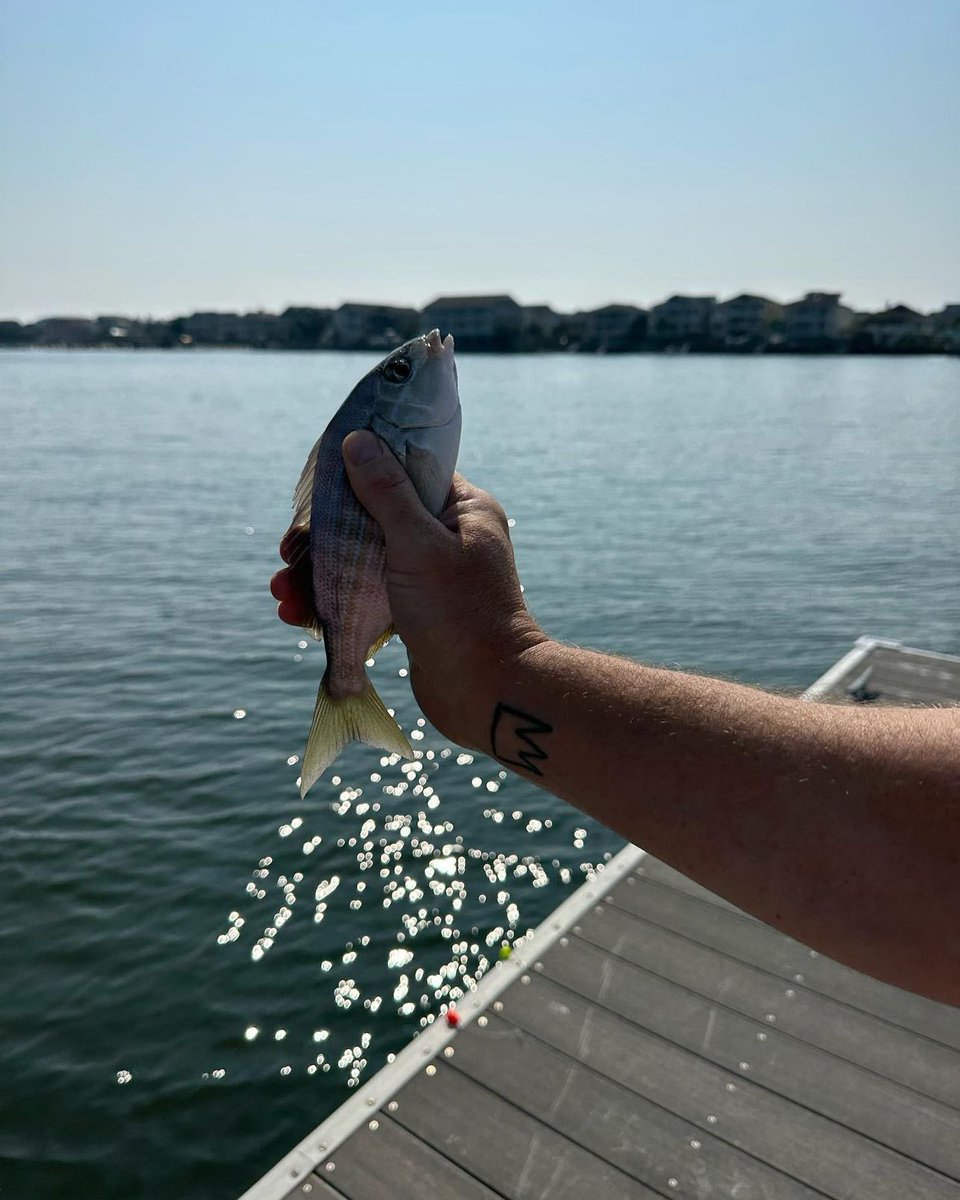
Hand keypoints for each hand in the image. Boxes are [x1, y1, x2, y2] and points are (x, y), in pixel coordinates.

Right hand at [270, 431, 545, 747]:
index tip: (314, 495)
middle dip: (324, 538)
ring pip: (364, 559)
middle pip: (373, 518)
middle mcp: (449, 535)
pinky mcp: (414, 609)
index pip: (403, 471)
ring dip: (321, 574)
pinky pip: (367, 593)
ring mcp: (430, 574)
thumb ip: (386, 493)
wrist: (486, 693)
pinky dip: (335, 600)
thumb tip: (356, 440)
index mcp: (463, 508)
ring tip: (282, 593)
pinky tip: (299, 614)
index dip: (355, 478)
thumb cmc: (458, 613)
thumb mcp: (418, 544)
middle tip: (287, 555)